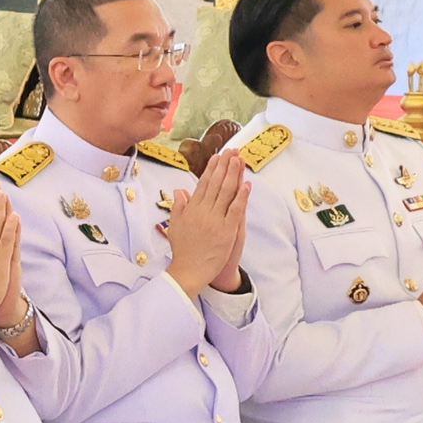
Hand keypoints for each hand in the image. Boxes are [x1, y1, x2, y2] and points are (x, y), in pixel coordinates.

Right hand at [163, 153, 249, 292]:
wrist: (189, 271)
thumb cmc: (183, 250)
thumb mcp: (175, 226)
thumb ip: (179, 206)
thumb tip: (181, 190)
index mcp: (191, 210)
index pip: (203, 184)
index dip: (211, 169)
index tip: (217, 156)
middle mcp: (203, 212)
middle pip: (216, 184)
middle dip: (224, 166)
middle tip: (231, 151)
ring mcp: (215, 221)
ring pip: (226, 193)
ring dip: (234, 174)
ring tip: (239, 160)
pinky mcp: (227, 231)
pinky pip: (235, 210)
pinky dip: (241, 196)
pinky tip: (246, 184)